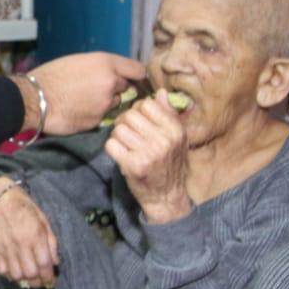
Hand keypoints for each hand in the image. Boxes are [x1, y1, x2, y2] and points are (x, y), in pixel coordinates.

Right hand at [0, 176, 58, 287]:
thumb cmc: (24, 207)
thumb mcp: (43, 220)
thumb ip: (51, 241)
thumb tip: (55, 262)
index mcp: (35, 236)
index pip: (44, 263)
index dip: (49, 277)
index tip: (51, 282)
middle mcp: (21, 244)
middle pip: (31, 273)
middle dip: (38, 282)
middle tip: (41, 282)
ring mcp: (6, 248)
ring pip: (16, 275)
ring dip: (24, 280)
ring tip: (29, 279)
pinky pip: (2, 270)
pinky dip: (9, 275)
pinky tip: (15, 272)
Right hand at [23, 52, 145, 135]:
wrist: (34, 99)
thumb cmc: (50, 76)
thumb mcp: (78, 61)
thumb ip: (100, 67)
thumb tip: (111, 73)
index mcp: (106, 63)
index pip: (138, 70)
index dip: (134, 75)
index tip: (130, 78)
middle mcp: (111, 83)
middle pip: (126, 87)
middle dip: (116, 88)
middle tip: (98, 90)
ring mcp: (105, 104)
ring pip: (115, 104)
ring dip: (105, 103)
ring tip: (85, 101)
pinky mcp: (97, 121)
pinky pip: (102, 117)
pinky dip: (93, 115)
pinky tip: (78, 111)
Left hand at [104, 90, 190, 223]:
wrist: (167, 196)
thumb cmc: (170, 164)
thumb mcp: (177, 138)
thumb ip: (169, 114)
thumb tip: (160, 92)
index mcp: (174, 130)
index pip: (147, 104)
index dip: (138, 110)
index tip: (139, 122)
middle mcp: (163, 140)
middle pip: (129, 115)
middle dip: (124, 122)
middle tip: (128, 134)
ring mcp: (148, 153)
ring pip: (118, 129)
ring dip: (117, 136)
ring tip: (125, 145)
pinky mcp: (133, 166)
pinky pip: (111, 144)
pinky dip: (112, 148)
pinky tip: (120, 154)